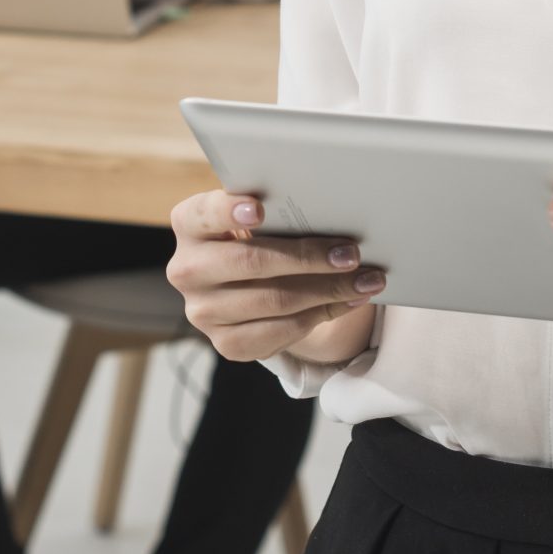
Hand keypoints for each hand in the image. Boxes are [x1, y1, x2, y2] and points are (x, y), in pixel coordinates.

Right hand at [167, 189, 383, 362]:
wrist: (244, 282)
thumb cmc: (258, 234)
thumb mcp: (257, 217)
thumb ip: (276, 213)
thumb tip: (330, 216)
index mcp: (189, 224)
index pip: (205, 214)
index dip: (229, 211)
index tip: (260, 209)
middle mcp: (186, 269)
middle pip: (250, 262)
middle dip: (307, 258)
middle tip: (351, 254)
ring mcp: (202, 311)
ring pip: (274, 301)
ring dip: (327, 290)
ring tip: (366, 281)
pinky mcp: (226, 344)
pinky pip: (280, 332)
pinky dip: (321, 315)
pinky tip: (347, 301)